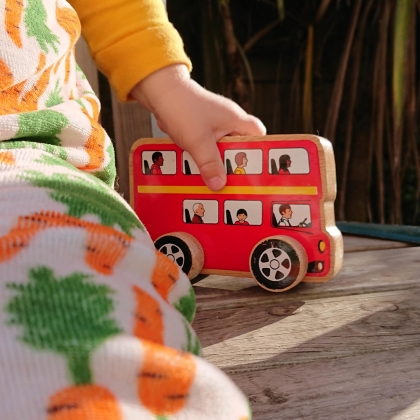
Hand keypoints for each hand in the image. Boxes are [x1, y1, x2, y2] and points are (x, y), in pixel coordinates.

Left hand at [130, 64, 265, 189]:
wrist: (159, 91)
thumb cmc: (182, 108)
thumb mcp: (198, 142)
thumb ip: (210, 164)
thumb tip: (219, 185)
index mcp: (236, 120)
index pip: (259, 136)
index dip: (259, 153)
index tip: (253, 170)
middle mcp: (229, 121)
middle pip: (240, 147)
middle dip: (233, 164)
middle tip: (229, 180)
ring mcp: (214, 124)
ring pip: (221, 149)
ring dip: (215, 162)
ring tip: (211, 177)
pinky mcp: (201, 127)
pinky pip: (207, 147)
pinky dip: (203, 157)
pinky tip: (196, 167)